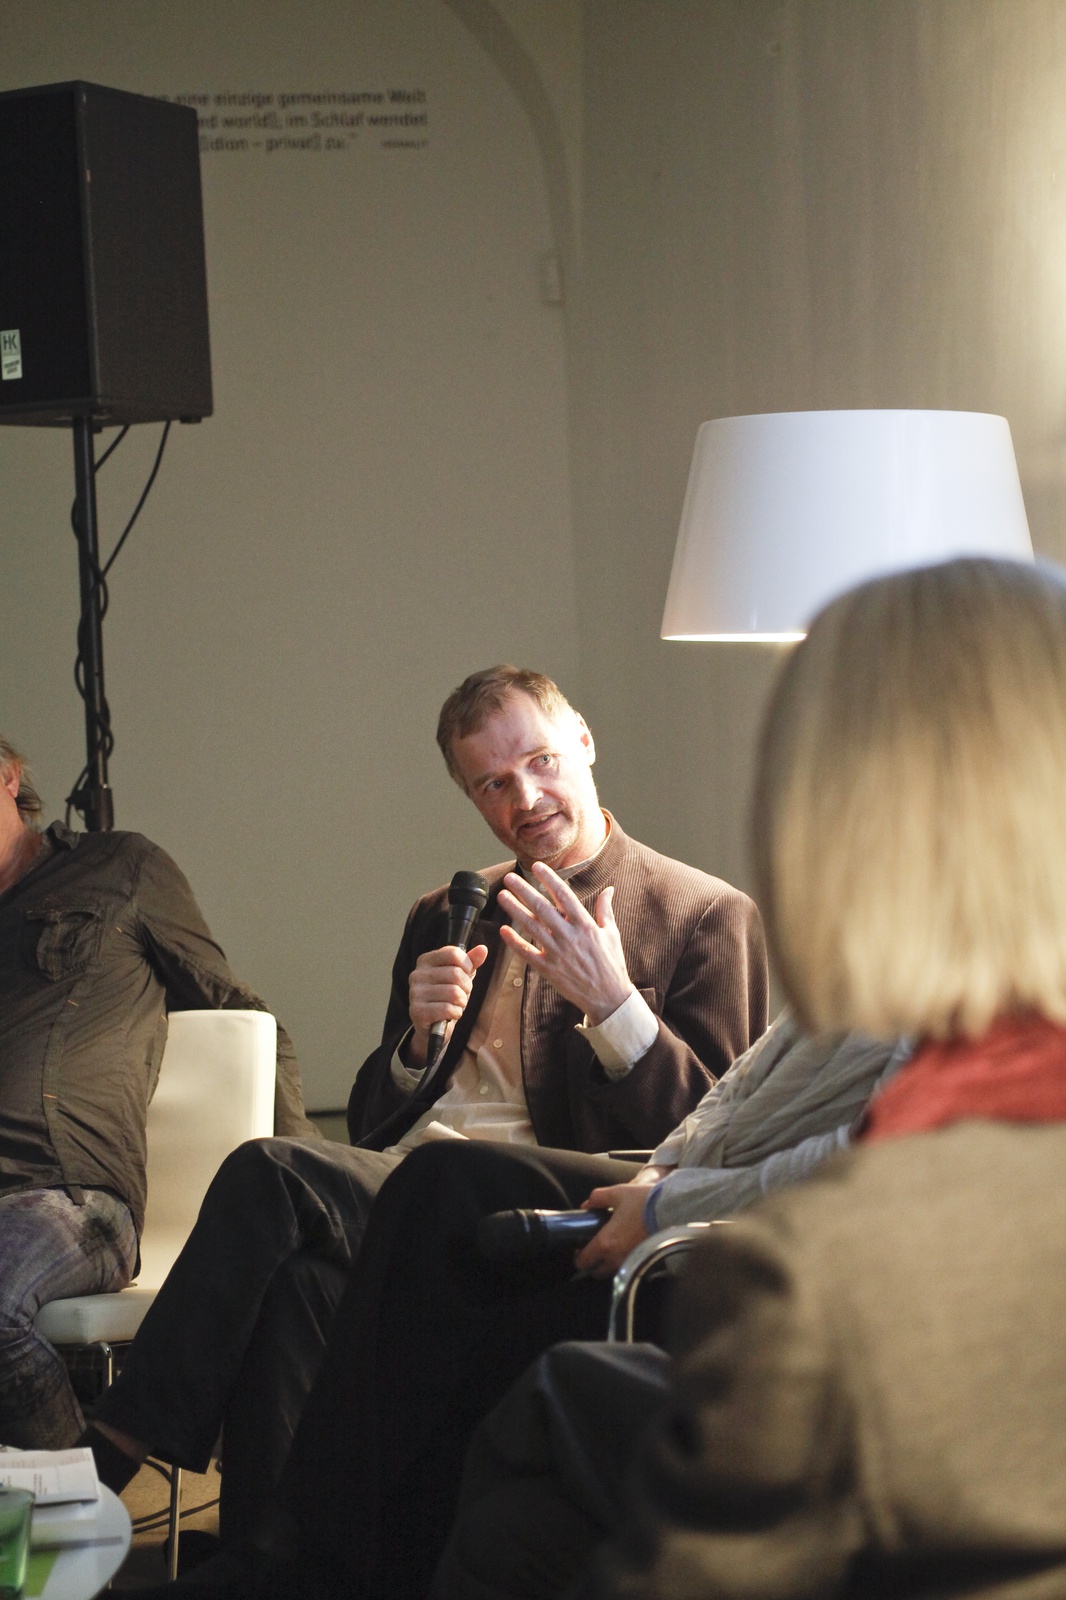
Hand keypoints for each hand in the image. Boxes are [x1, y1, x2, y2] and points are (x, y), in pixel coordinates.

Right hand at [406, 944, 488, 1069]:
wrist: (434, 1027)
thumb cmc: (447, 997)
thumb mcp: (461, 977)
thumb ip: (471, 961)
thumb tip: (483, 949)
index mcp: (426, 960)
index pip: (453, 953)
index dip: (467, 966)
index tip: (466, 976)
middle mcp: (417, 974)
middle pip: (456, 974)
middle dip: (466, 987)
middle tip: (461, 995)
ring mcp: (415, 993)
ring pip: (454, 992)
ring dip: (461, 1002)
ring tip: (455, 1005)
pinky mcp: (417, 1011)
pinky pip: (447, 1009)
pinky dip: (456, 1013)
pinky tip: (451, 1014)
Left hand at [497, 864, 632, 1022]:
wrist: (608, 996)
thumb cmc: (611, 963)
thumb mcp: (611, 933)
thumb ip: (605, 909)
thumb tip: (609, 889)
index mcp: (585, 925)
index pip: (564, 895)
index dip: (549, 879)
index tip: (537, 867)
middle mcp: (568, 936)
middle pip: (542, 907)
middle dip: (524, 890)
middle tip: (510, 877)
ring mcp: (556, 952)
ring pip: (531, 926)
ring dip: (514, 909)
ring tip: (502, 895)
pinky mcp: (548, 969)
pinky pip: (527, 953)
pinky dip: (514, 941)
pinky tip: (503, 930)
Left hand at [573, 1182, 651, 1276]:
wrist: (673, 1210)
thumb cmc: (644, 1202)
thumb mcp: (618, 1193)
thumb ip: (598, 1198)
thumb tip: (586, 1205)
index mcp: (605, 1243)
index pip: (583, 1262)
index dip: (579, 1256)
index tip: (581, 1248)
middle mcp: (616, 1259)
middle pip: (596, 1272)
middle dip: (593, 1263)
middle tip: (597, 1249)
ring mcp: (631, 1263)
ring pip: (612, 1273)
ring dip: (609, 1265)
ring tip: (613, 1249)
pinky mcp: (645, 1263)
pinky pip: (628, 1269)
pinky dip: (625, 1263)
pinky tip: (628, 1250)